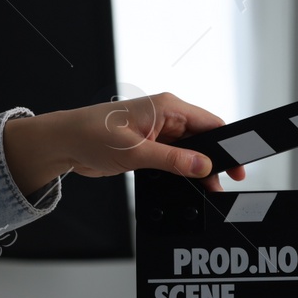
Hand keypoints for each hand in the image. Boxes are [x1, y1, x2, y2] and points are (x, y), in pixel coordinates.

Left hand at [1, 92, 247, 197]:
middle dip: (213, 162)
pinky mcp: (150, 145)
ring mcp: (158, 131)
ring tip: (204, 189)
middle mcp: (166, 117)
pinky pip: (176, 158)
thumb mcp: (135, 151)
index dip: (228, 146)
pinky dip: (181, 171)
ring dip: (197, 169)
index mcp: (167, 107)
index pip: (211, 123)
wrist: (60, 144)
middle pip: (204, 140)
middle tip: (220, 185)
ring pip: (191, 151)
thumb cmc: (88, 135)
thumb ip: (173, 160)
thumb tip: (202, 166)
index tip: (238, 166)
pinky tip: (183, 185)